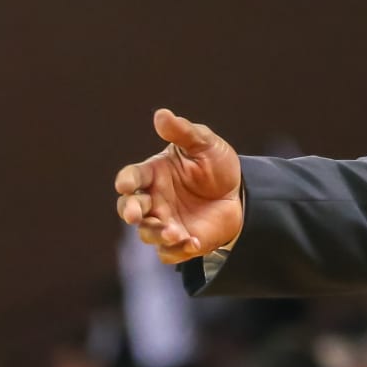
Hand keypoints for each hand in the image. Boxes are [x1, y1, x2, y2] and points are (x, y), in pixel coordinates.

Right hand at [114, 109, 242, 264]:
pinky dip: (177, 250)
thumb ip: (183, 132)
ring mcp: (165, 222)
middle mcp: (153, 200)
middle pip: (130, 209)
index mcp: (153, 174)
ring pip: (148, 233)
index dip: (127, 181)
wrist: (241, 192)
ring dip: (157, 233)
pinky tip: (192, 243)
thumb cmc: (216, 165)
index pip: (132, 178)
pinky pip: (170, 252)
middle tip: (136, 215)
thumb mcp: (205, 144)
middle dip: (130, 212)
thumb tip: (162, 114)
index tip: (126, 185)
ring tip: (174, 232)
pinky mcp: (181, 241)